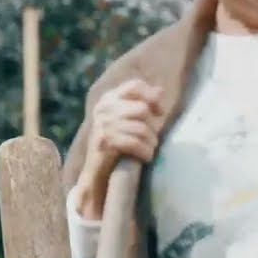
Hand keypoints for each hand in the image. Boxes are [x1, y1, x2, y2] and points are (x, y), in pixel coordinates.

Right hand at [75, 79, 163, 219]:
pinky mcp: (104, 142)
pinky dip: (145, 152)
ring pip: (141, 128)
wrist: (97, 172)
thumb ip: (143, 104)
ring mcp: (102, 124)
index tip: (159, 112)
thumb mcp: (128, 120)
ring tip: (150, 149)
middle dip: (153, 126)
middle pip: (142, 109)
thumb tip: (161, 90)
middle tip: (153, 139)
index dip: (152, 97)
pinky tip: (146, 157)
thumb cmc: (118, 144)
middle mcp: (103, 108)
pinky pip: (135, 143)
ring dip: (151, 142)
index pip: (135, 86)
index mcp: (108, 99)